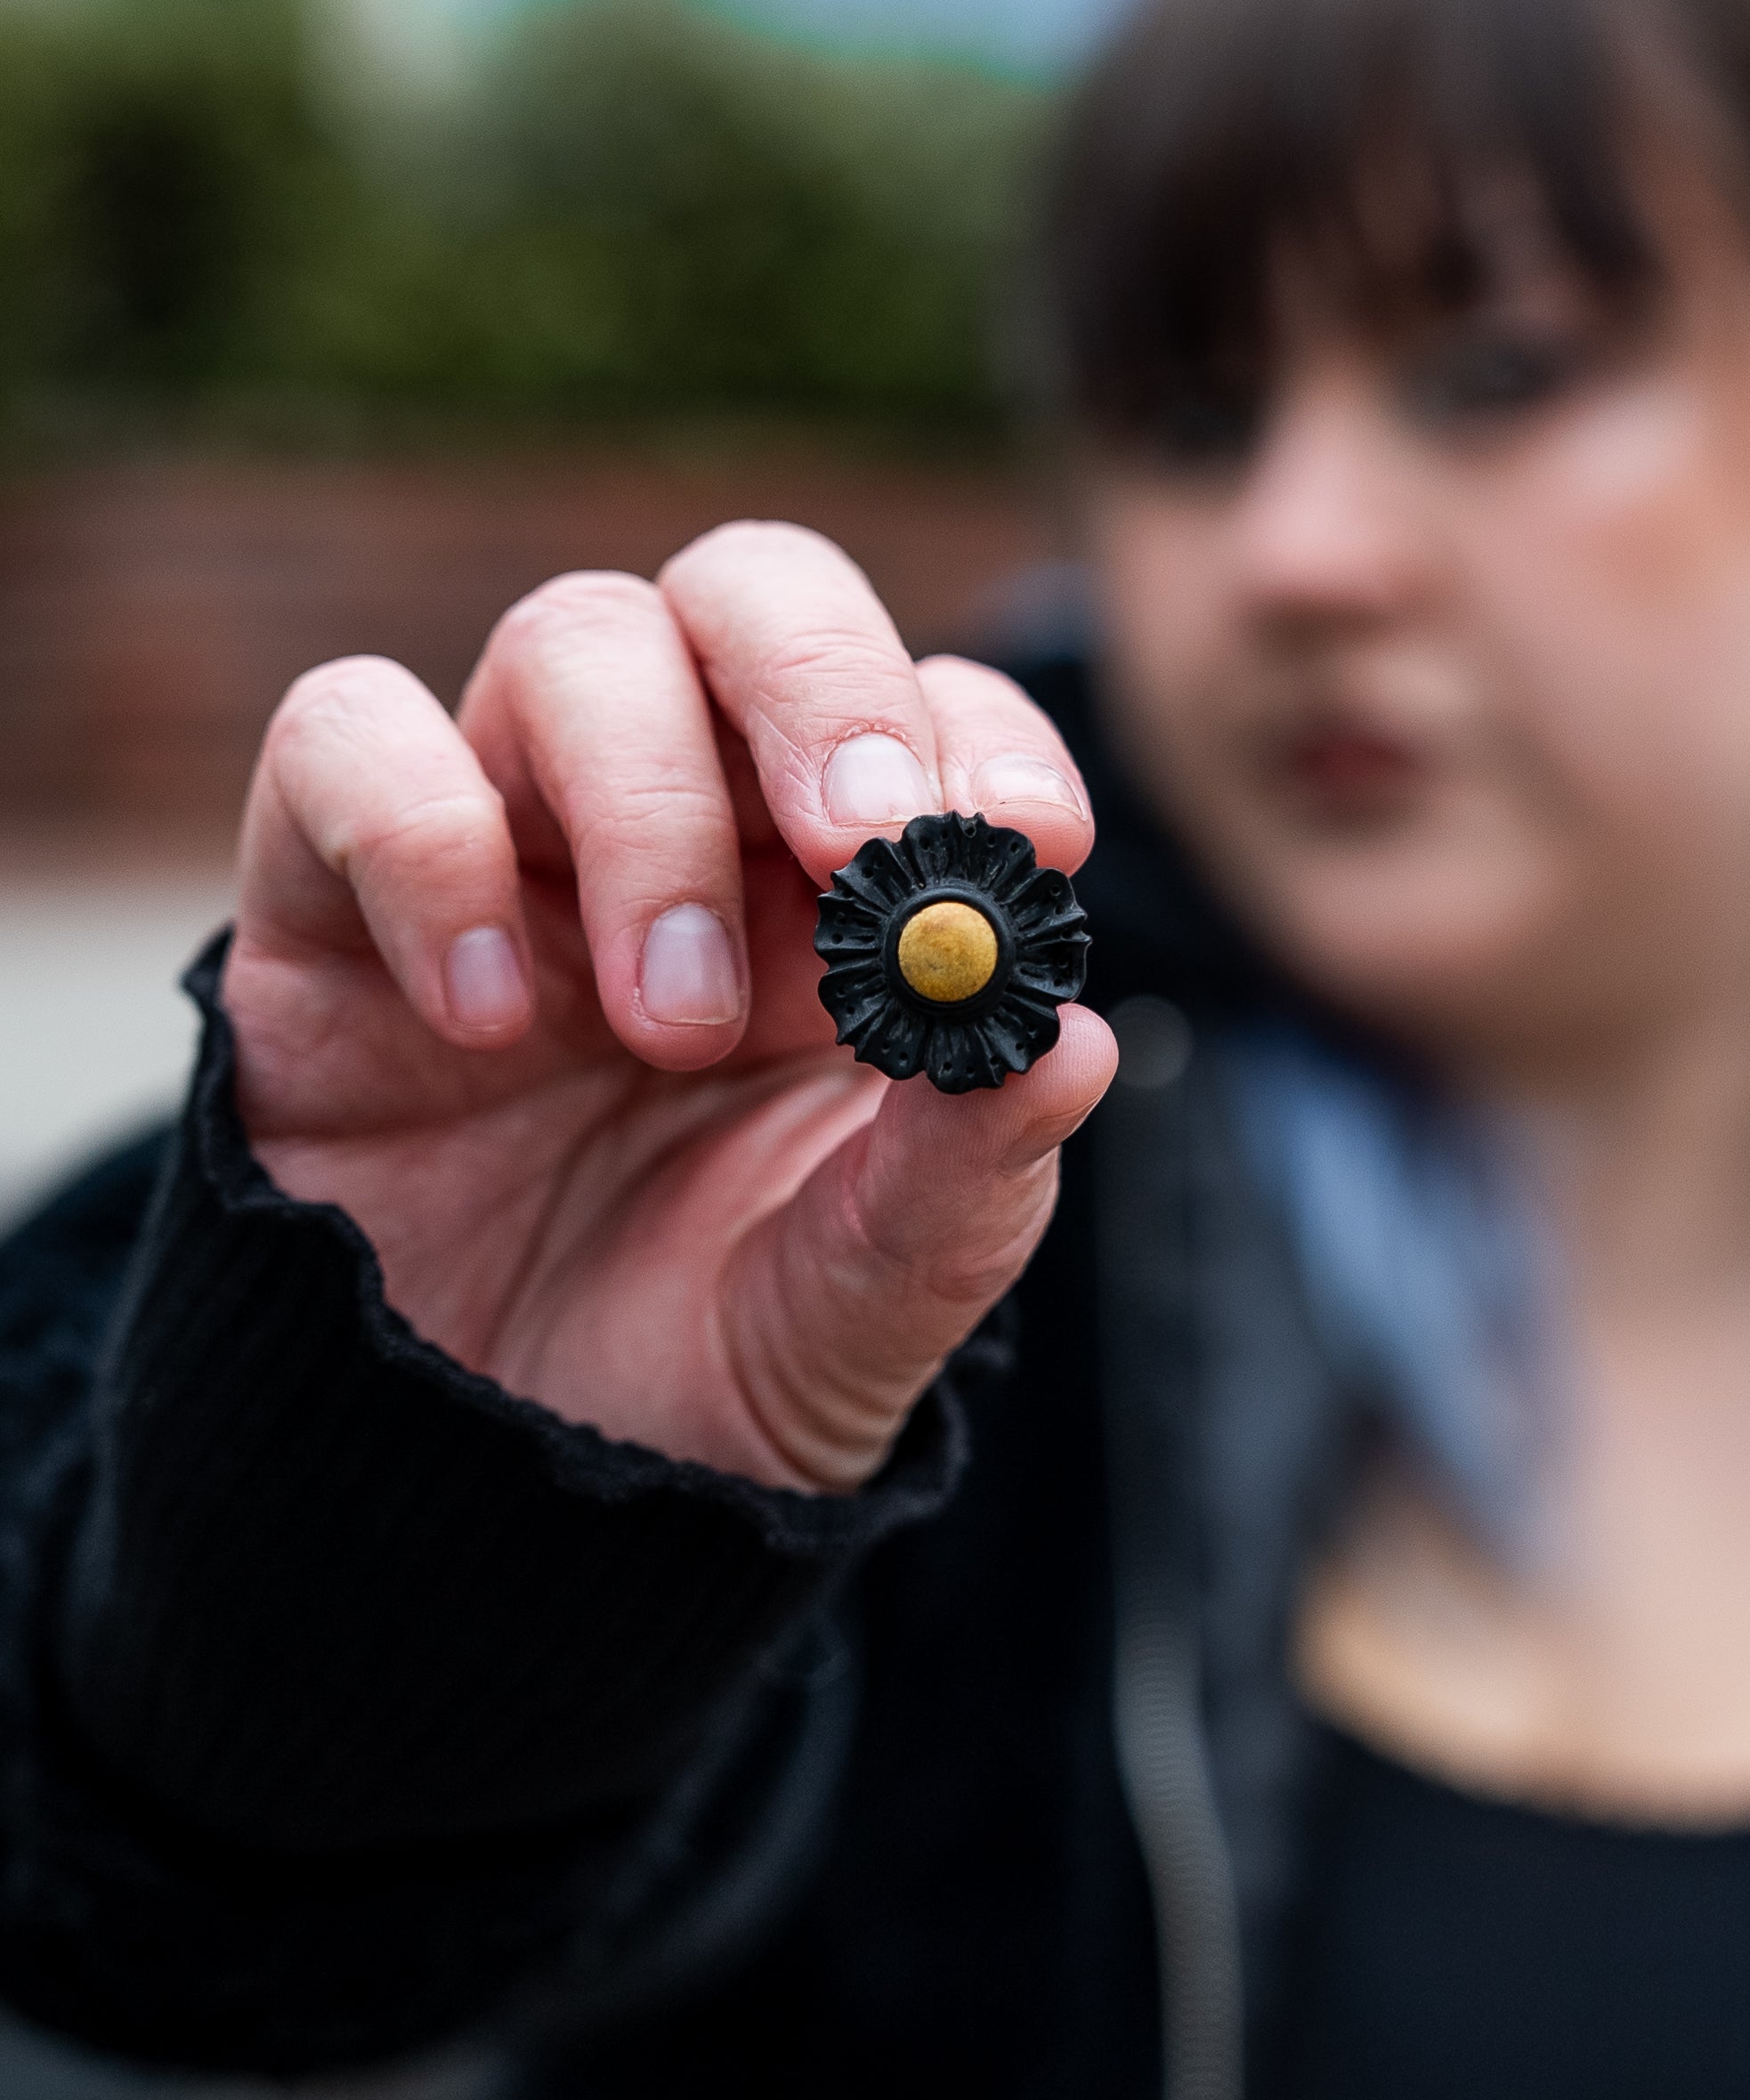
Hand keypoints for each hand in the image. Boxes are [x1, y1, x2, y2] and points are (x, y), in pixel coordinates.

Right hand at [222, 522, 1115, 1490]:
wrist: (497, 1505)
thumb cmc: (711, 1369)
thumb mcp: (868, 1306)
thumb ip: (964, 1180)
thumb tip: (1072, 1043)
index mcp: (847, 899)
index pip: (933, 711)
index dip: (983, 739)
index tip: (1033, 846)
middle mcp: (687, 826)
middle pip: (753, 594)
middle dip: (825, 685)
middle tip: (859, 844)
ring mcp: (508, 844)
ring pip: (573, 637)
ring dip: (646, 810)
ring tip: (672, 1024)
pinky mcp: (327, 899)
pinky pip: (345, 739)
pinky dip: (423, 841)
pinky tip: (486, 1020)